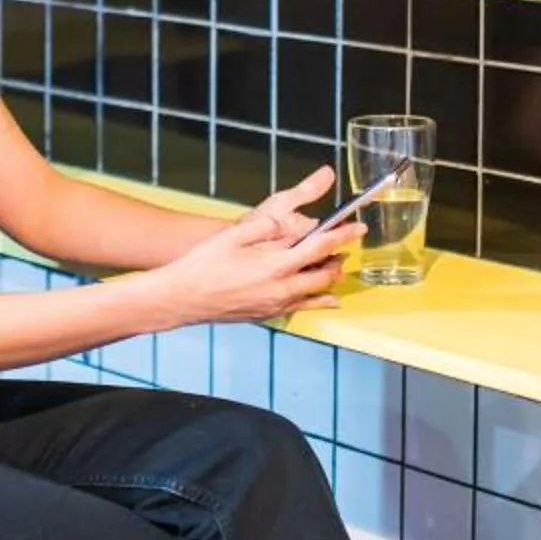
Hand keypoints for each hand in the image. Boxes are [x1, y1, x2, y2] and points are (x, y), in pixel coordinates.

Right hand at [147, 177, 362, 331]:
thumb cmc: (204, 265)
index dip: (343, 235)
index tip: (358, 227)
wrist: (182, 298)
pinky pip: (302, 307)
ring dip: (329, 279)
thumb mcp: (235, 235)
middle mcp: (281, 288)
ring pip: (317, 294)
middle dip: (339, 259)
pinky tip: (323, 297)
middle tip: (344, 245)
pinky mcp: (268, 314)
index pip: (320, 247)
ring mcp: (276, 305)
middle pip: (325, 274)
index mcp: (275, 265)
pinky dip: (317, 299)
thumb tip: (290, 225)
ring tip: (334, 266)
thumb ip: (268, 228)